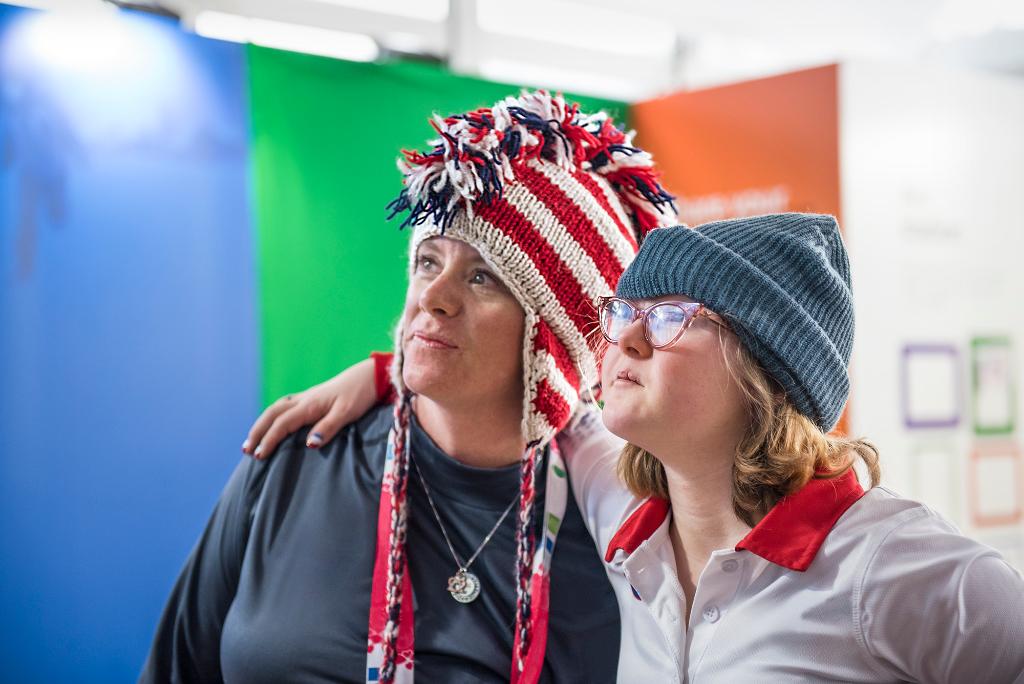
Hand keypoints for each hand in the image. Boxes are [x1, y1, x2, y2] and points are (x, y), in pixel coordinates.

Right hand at [242, 358, 377, 458]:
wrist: (369, 375)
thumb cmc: (360, 394)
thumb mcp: (348, 412)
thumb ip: (329, 427)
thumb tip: (309, 444)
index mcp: (310, 404)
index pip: (283, 423)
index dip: (269, 439)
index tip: (259, 456)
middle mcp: (304, 399)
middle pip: (272, 413)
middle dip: (257, 431)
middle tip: (246, 450)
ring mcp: (306, 397)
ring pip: (276, 408)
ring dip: (262, 423)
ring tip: (252, 440)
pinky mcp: (311, 398)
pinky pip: (285, 407)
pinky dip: (273, 417)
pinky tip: (273, 425)